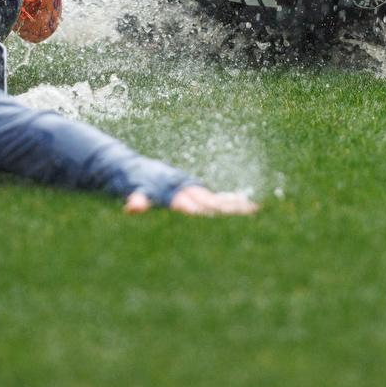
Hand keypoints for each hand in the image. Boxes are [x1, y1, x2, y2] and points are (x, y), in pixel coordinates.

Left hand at [124, 185, 259, 215]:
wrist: (130, 165)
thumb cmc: (132, 182)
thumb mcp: (132, 192)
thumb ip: (137, 200)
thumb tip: (133, 207)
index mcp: (174, 193)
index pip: (194, 207)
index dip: (207, 214)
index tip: (222, 220)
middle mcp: (186, 189)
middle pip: (212, 202)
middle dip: (230, 209)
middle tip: (251, 216)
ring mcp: (190, 188)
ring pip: (216, 199)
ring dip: (234, 205)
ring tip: (255, 210)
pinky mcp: (191, 189)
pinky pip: (213, 197)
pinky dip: (229, 201)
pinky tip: (245, 205)